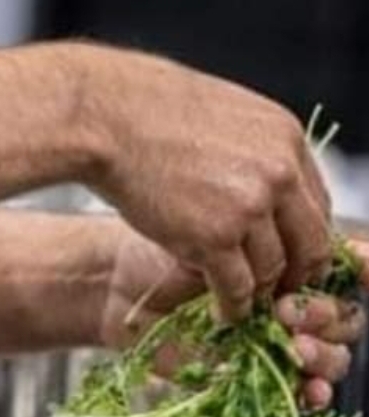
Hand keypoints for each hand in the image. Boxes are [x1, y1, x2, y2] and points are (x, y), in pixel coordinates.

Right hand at [77, 45, 332, 321]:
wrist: (100, 115)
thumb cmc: (141, 106)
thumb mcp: (217, 112)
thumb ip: (248, 148)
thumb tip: (257, 178)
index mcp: (285, 138)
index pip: (316, 203)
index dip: (302, 235)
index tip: (288, 252)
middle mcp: (279, 173)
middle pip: (309, 242)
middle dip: (294, 273)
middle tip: (276, 289)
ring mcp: (249, 207)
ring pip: (271, 269)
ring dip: (257, 292)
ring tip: (241, 301)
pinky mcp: (214, 238)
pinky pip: (236, 287)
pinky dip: (231, 306)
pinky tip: (221, 310)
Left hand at [101, 221, 366, 409]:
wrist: (115, 285)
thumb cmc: (157, 249)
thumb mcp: (209, 231)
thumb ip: (258, 241)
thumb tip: (299, 240)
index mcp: (285, 261)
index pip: (342, 269)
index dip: (359, 268)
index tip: (360, 262)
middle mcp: (289, 301)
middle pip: (345, 315)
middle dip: (330, 314)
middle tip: (294, 309)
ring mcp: (276, 340)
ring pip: (333, 354)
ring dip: (325, 352)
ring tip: (294, 344)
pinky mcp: (257, 373)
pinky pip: (301, 390)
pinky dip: (313, 390)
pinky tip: (310, 387)